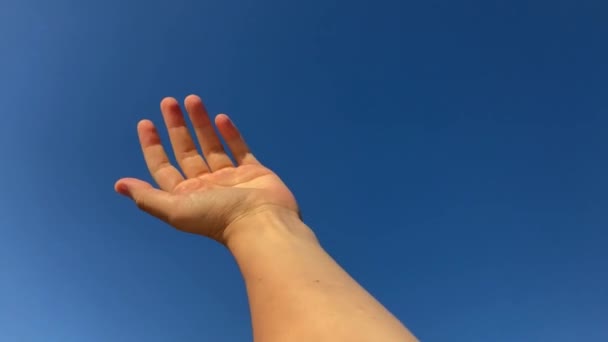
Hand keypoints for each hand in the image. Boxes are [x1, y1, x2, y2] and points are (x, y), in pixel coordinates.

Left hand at [114, 95, 299, 242]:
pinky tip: (220, 118)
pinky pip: (239, 149)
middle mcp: (207, 186)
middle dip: (176, 127)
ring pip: (211, 145)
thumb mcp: (175, 209)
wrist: (261, 223)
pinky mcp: (253, 172)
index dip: (152, 146)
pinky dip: (230, 134)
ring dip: (201, 123)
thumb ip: (148, 197)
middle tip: (168, 102)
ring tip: (192, 99)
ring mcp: (231, 178)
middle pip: (186, 151)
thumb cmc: (217, 218)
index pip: (164, 167)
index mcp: (186, 196)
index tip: (145, 123)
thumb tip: (119, 185)